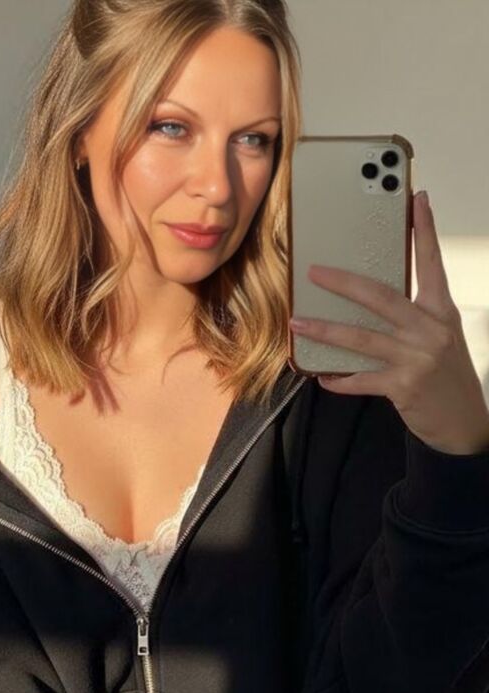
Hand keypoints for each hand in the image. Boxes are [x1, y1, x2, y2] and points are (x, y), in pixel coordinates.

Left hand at [289, 191, 488, 454]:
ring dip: (325, 330)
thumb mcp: (440, 338)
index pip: (432, 263)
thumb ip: (413, 318)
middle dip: (345, 283)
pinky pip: (361, 380)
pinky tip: (320, 376)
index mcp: (441, 312)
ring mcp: (417, 359)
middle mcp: (431, 330)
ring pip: (362, 338)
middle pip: (382, 297)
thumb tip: (367, 301)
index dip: (424, 231)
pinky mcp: (404, 387)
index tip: (416, 200)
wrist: (464, 424)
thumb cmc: (446, 376)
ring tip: (297, 323)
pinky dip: (338, 379)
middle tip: (315, 271)